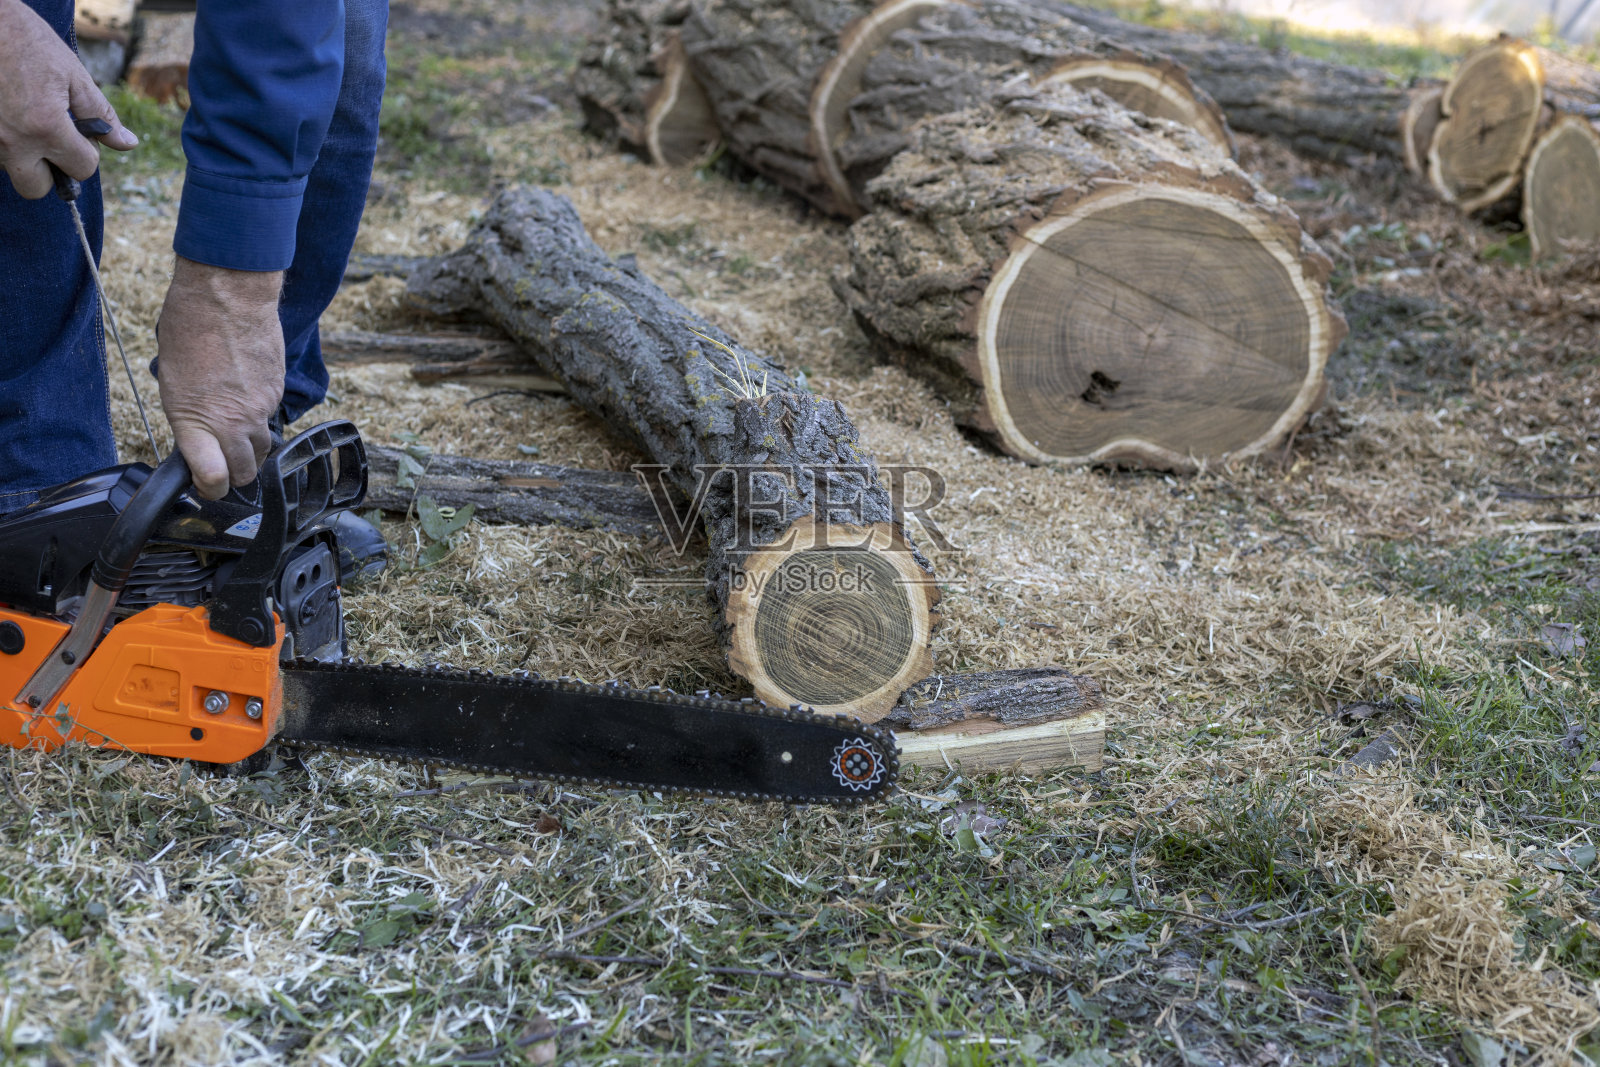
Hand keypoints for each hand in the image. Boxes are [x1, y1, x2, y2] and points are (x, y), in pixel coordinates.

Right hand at [0, 0, 138, 197]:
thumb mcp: (72, 74)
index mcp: (45, 127)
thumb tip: (128, 144)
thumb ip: (101, 113)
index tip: (78, 132)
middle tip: (52, 141)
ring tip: (25, 120)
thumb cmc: (27, 41)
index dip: (87, 153)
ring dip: (23, 156)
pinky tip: (9, 116)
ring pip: (11, 171)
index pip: (82, 169)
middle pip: (38, 188)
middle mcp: (13, 141)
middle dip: (51, 171)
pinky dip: (5, 143)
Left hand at [157, 259, 285, 498]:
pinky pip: (270, 418)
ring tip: (234, 433)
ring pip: (262, 449)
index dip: (207, 488)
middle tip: (220, 465)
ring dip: (249, 450)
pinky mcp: (277, 392)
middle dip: (231, 476)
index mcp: (197, 421)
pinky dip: (259, 417)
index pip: (213, 480)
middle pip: (244, 474)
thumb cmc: (190, 327)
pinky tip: (244, 396)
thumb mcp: (173, 380)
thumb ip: (188, 416)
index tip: (202, 483)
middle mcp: (233, 422)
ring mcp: (260, 409)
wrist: (229, 295)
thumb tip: (198, 436)